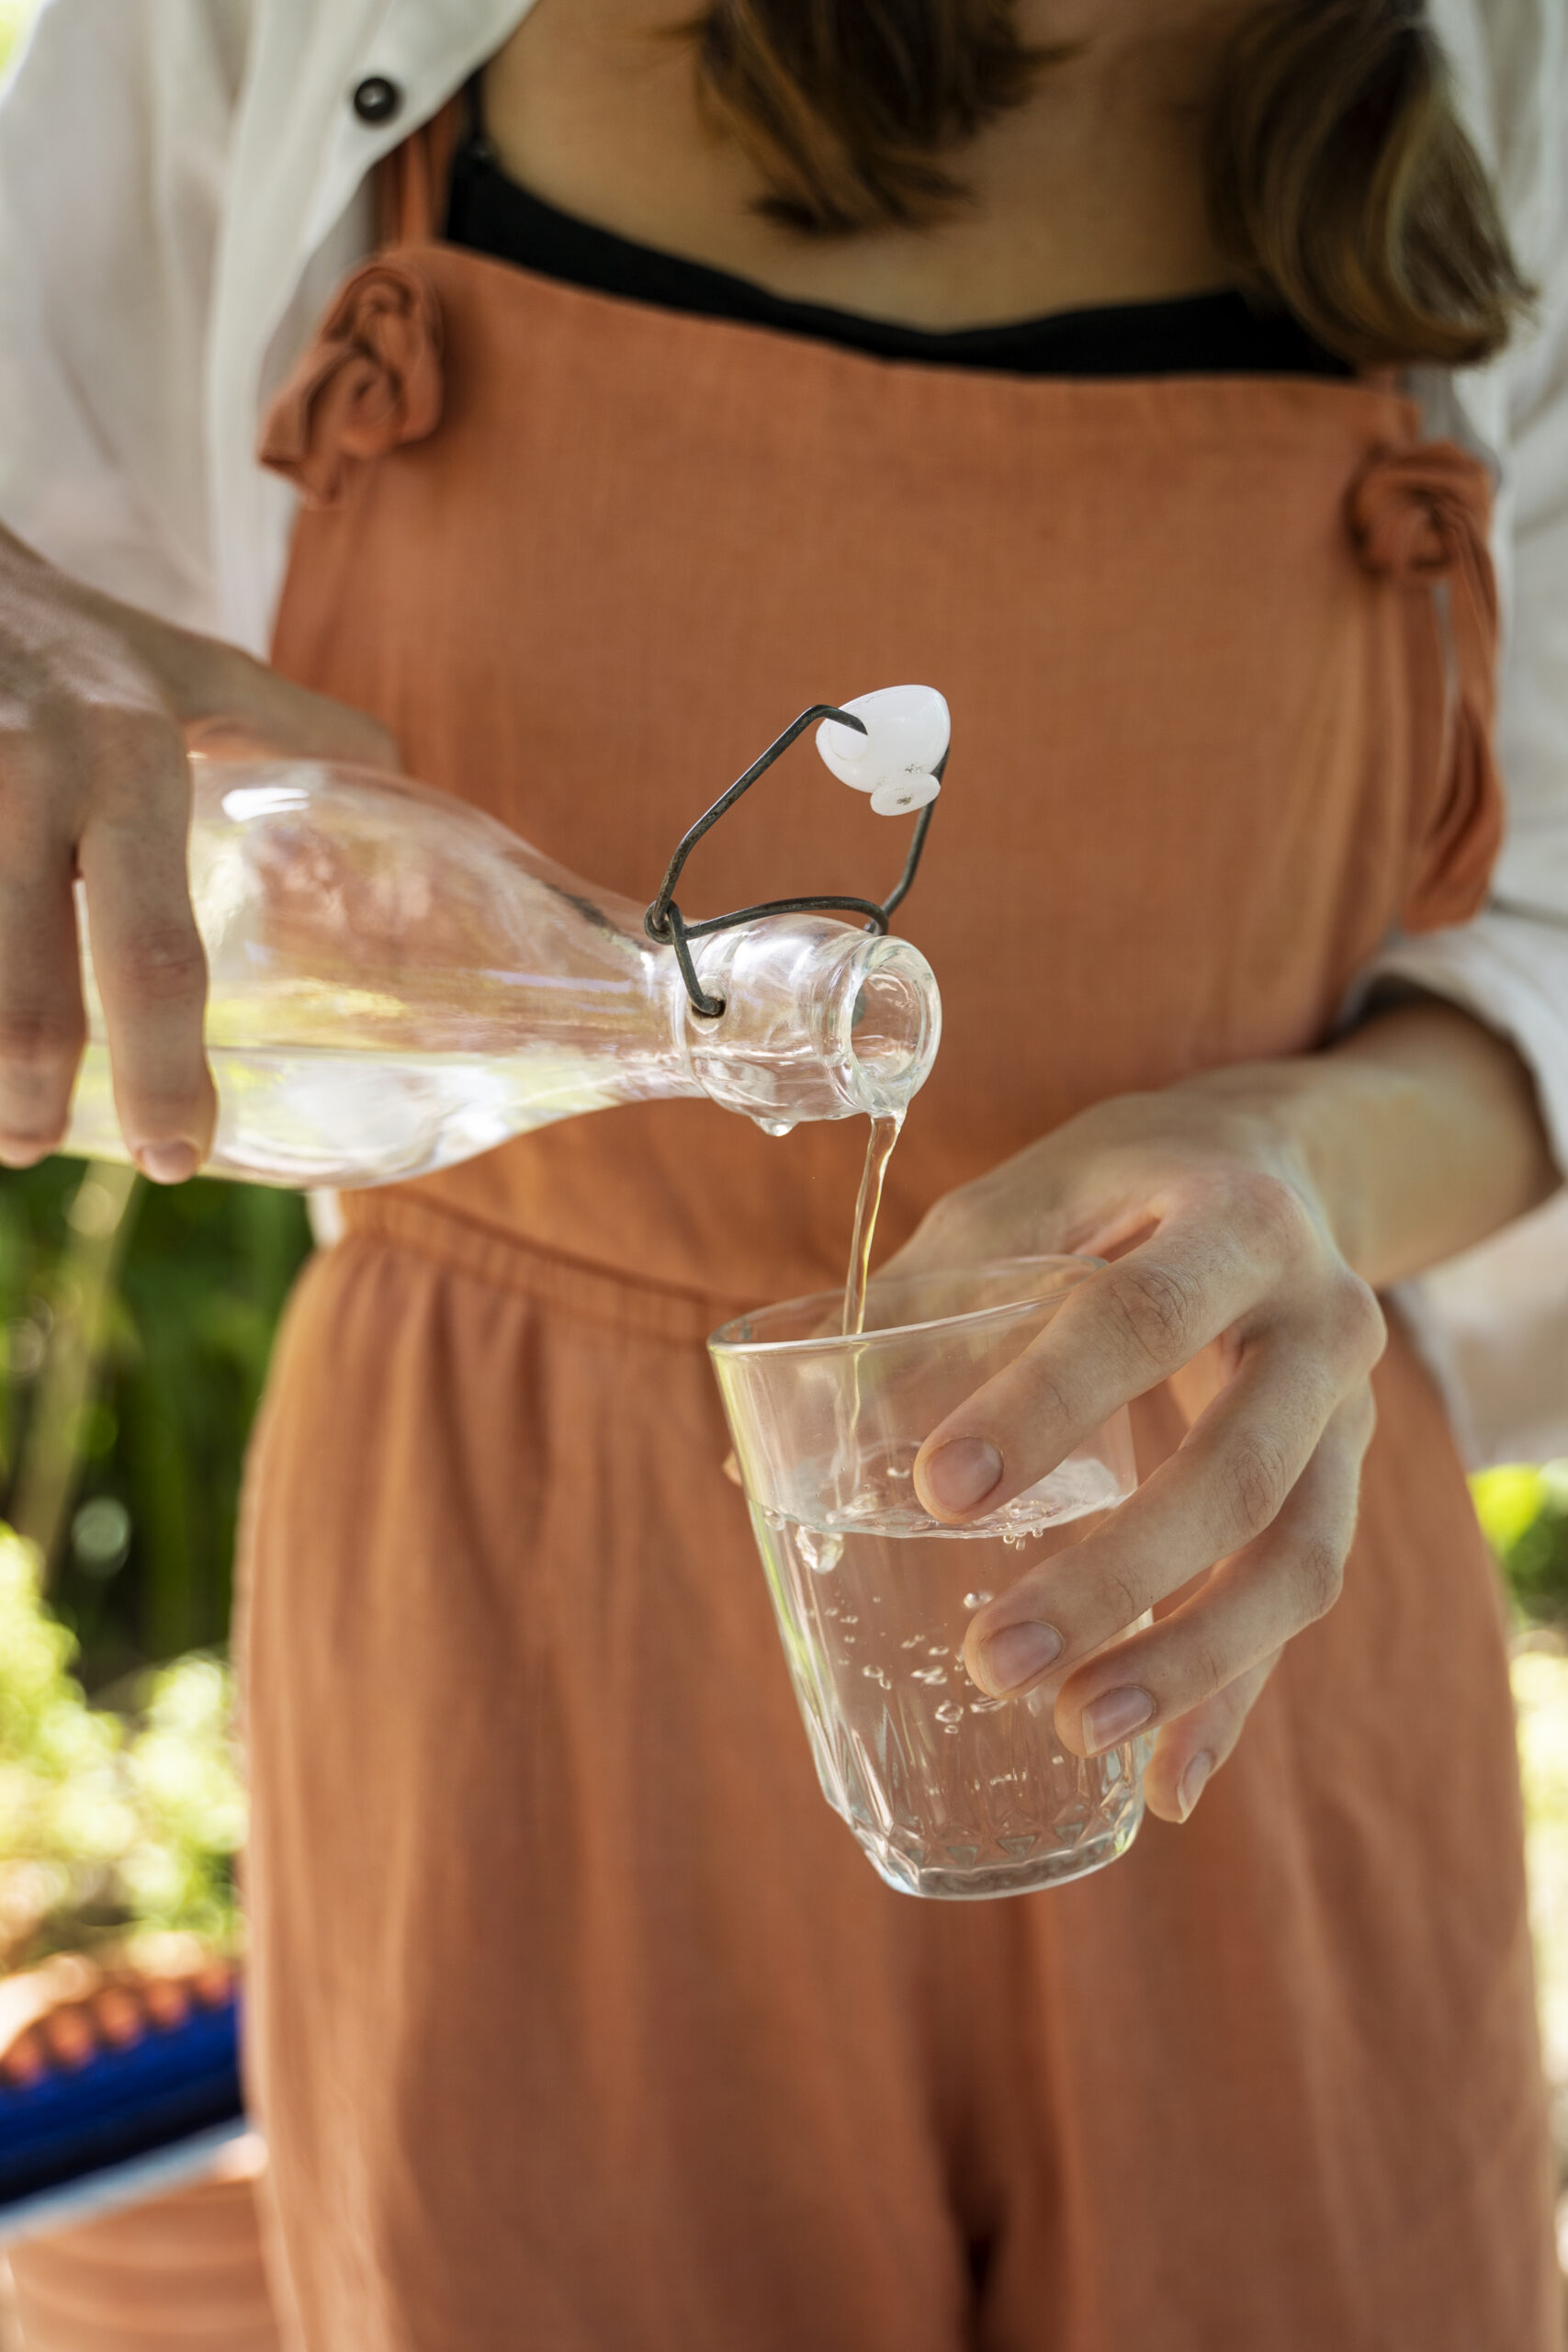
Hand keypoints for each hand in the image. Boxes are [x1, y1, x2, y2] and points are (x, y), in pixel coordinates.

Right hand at [0, 526, 397, 1179]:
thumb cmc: (86, 640)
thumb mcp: (201, 670)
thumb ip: (306, 731)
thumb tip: (406, 804)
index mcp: (132, 763)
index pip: (154, 953)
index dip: (164, 1070)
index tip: (178, 1154)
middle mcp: (29, 780)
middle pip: (27, 995)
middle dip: (31, 1095)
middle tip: (39, 1148)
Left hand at [883, 1074, 1388, 1823]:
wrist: (1276, 1169)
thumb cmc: (1109, 1193)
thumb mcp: (1017, 1206)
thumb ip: (912, 1319)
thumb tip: (761, 1466)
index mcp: (1229, 1222)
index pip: (1142, 1321)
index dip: (1042, 1406)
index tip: (939, 1489)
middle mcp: (1319, 1318)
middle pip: (1237, 1467)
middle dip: (1116, 1576)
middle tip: (991, 1659)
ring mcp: (1349, 1412)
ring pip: (1295, 1557)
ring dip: (1187, 1662)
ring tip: (1071, 1730)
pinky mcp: (1345, 1482)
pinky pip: (1301, 1602)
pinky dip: (1232, 1697)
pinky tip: (1165, 1783)